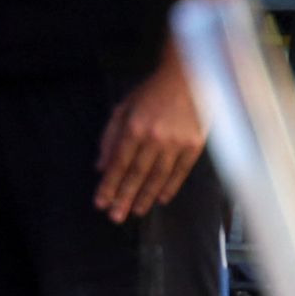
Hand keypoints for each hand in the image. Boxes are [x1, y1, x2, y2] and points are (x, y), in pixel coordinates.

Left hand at [95, 60, 206, 222]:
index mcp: (134, 126)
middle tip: (115, 217)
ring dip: (146, 196)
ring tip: (136, 211)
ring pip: (158, 176)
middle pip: (137, 174)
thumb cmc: (153, 92)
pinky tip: (161, 199)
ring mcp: (176, 142)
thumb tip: (100, 166)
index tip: (100, 203)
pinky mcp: (194, 144)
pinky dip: (170, 187)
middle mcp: (154, 137)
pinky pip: (181, 171)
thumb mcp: (124, 108)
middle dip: (124, 197)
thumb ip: (110, 136)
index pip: (118, 163)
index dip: (108, 185)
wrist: (189, 77)